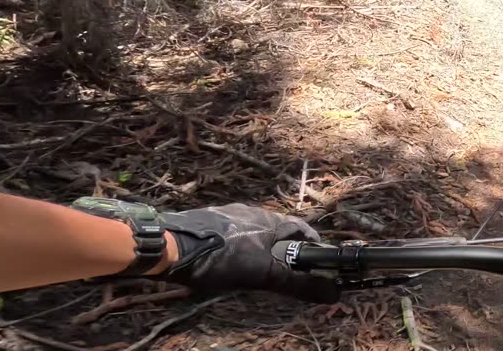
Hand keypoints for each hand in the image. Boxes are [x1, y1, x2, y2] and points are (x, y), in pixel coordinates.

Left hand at [158, 204, 339, 301]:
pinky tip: (228, 259)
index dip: (311, 241)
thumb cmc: (221, 257)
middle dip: (283, 246)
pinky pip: (230, 231)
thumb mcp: (262, 274)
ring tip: (256, 265)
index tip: (317, 255)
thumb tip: (331, 292)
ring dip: (259, 245)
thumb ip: (295, 282)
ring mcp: (226, 213)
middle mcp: (250, 211)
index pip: (300, 226)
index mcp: (268, 220)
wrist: (171, 245)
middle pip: (275, 228)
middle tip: (285, 267)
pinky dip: (237, 244)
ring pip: (252, 229)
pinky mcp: (206, 219)